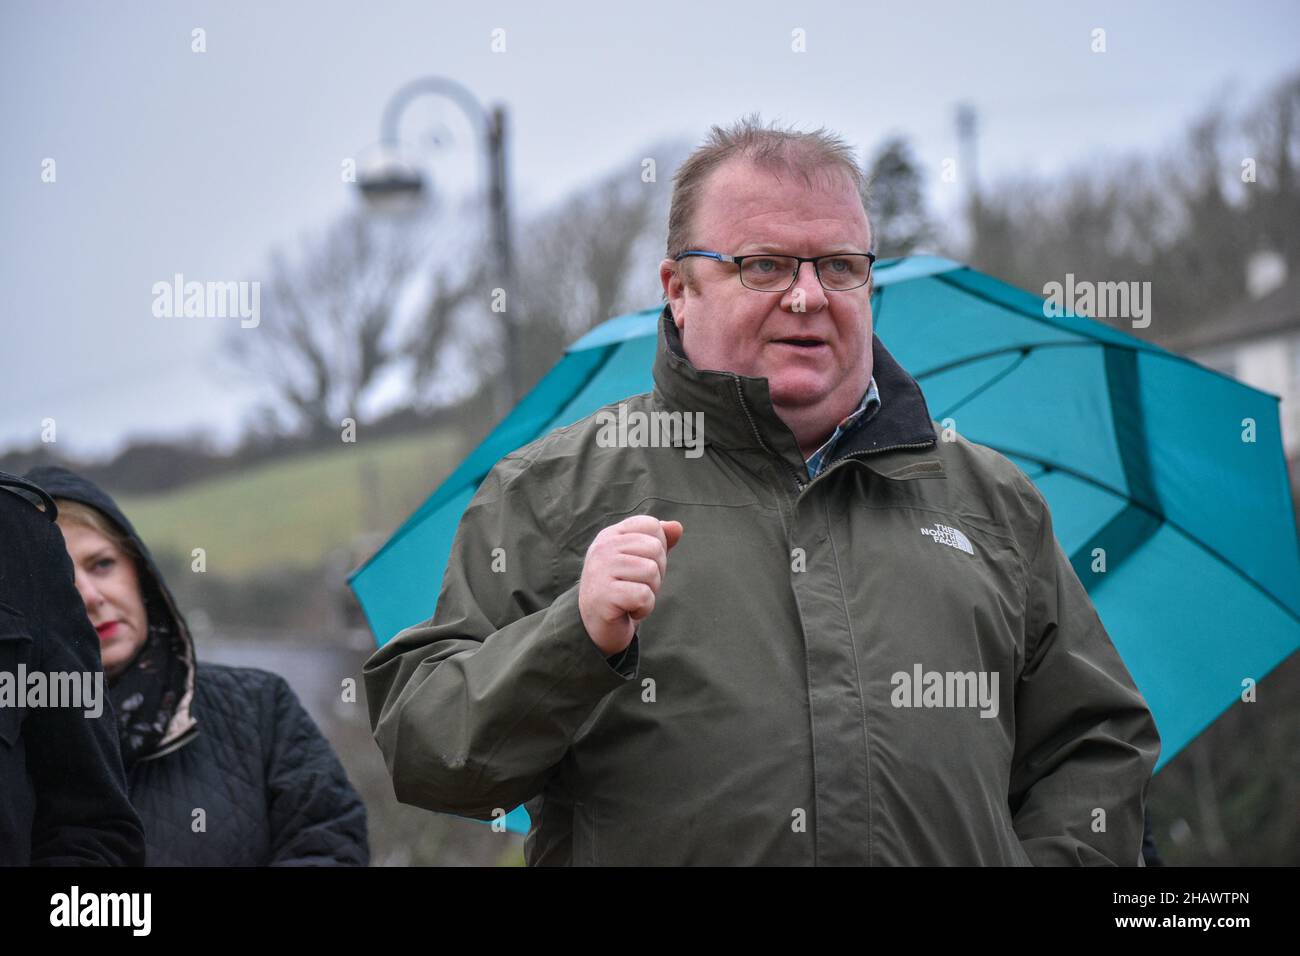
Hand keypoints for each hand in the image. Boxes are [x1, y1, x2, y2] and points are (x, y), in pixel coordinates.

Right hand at [578, 515, 683, 656]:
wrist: (596, 625)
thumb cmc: (622, 589)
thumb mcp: (641, 561)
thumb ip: (659, 542)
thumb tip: (677, 526)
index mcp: (611, 535)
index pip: (651, 525)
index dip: (658, 549)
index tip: (641, 566)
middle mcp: (603, 547)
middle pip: (655, 548)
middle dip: (656, 573)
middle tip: (636, 586)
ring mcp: (600, 570)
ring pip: (651, 571)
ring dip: (650, 591)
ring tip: (632, 598)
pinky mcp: (604, 595)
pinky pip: (644, 595)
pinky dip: (644, 608)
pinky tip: (629, 610)